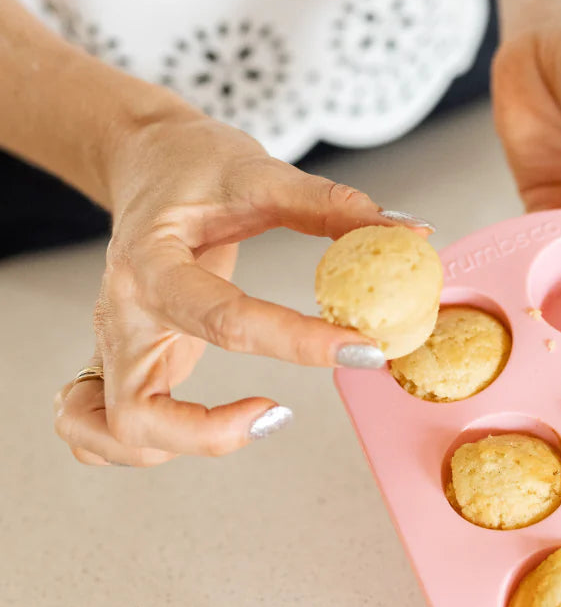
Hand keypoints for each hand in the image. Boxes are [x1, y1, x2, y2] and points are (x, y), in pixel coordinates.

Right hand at [53, 113, 412, 466]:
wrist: (142, 157)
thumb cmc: (194, 164)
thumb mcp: (259, 171)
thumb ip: (333, 206)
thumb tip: (411, 232)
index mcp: (151, 263)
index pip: (222, 320)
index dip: (297, 343)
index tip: (361, 349)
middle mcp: (123, 314)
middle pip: (137, 411)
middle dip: (211, 434)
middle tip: (283, 413)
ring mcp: (116, 344)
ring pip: (106, 435)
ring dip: (171, 449)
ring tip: (248, 423)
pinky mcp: (125, 359)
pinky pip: (102, 429)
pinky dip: (139, 447)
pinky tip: (191, 433)